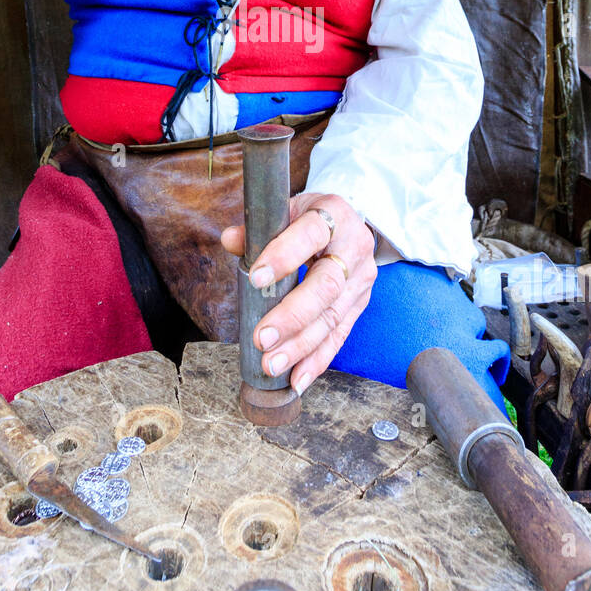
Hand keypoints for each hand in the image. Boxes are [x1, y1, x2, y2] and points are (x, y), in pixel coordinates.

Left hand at [220, 193, 376, 395]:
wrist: (348, 224)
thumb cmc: (309, 219)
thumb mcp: (287, 212)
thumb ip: (258, 228)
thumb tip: (230, 240)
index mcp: (334, 215)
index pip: (311, 234)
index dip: (285, 256)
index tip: (256, 278)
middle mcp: (353, 248)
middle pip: (326, 286)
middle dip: (293, 316)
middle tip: (262, 339)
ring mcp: (360, 280)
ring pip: (332, 317)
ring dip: (301, 347)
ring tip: (273, 365)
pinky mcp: (359, 305)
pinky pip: (339, 336)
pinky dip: (317, 360)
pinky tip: (298, 379)